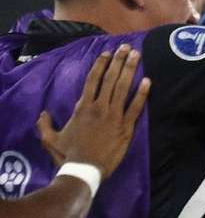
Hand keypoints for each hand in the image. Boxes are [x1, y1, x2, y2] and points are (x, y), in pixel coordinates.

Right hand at [37, 45, 150, 179]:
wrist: (84, 170)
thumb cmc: (67, 155)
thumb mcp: (50, 139)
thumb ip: (45, 124)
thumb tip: (43, 113)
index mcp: (83, 107)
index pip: (93, 79)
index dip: (101, 64)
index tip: (108, 52)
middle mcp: (100, 107)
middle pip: (110, 78)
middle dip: (119, 61)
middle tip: (127, 47)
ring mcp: (114, 116)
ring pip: (123, 88)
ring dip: (130, 69)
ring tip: (137, 55)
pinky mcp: (126, 127)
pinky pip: (136, 107)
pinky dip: (142, 93)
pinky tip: (148, 81)